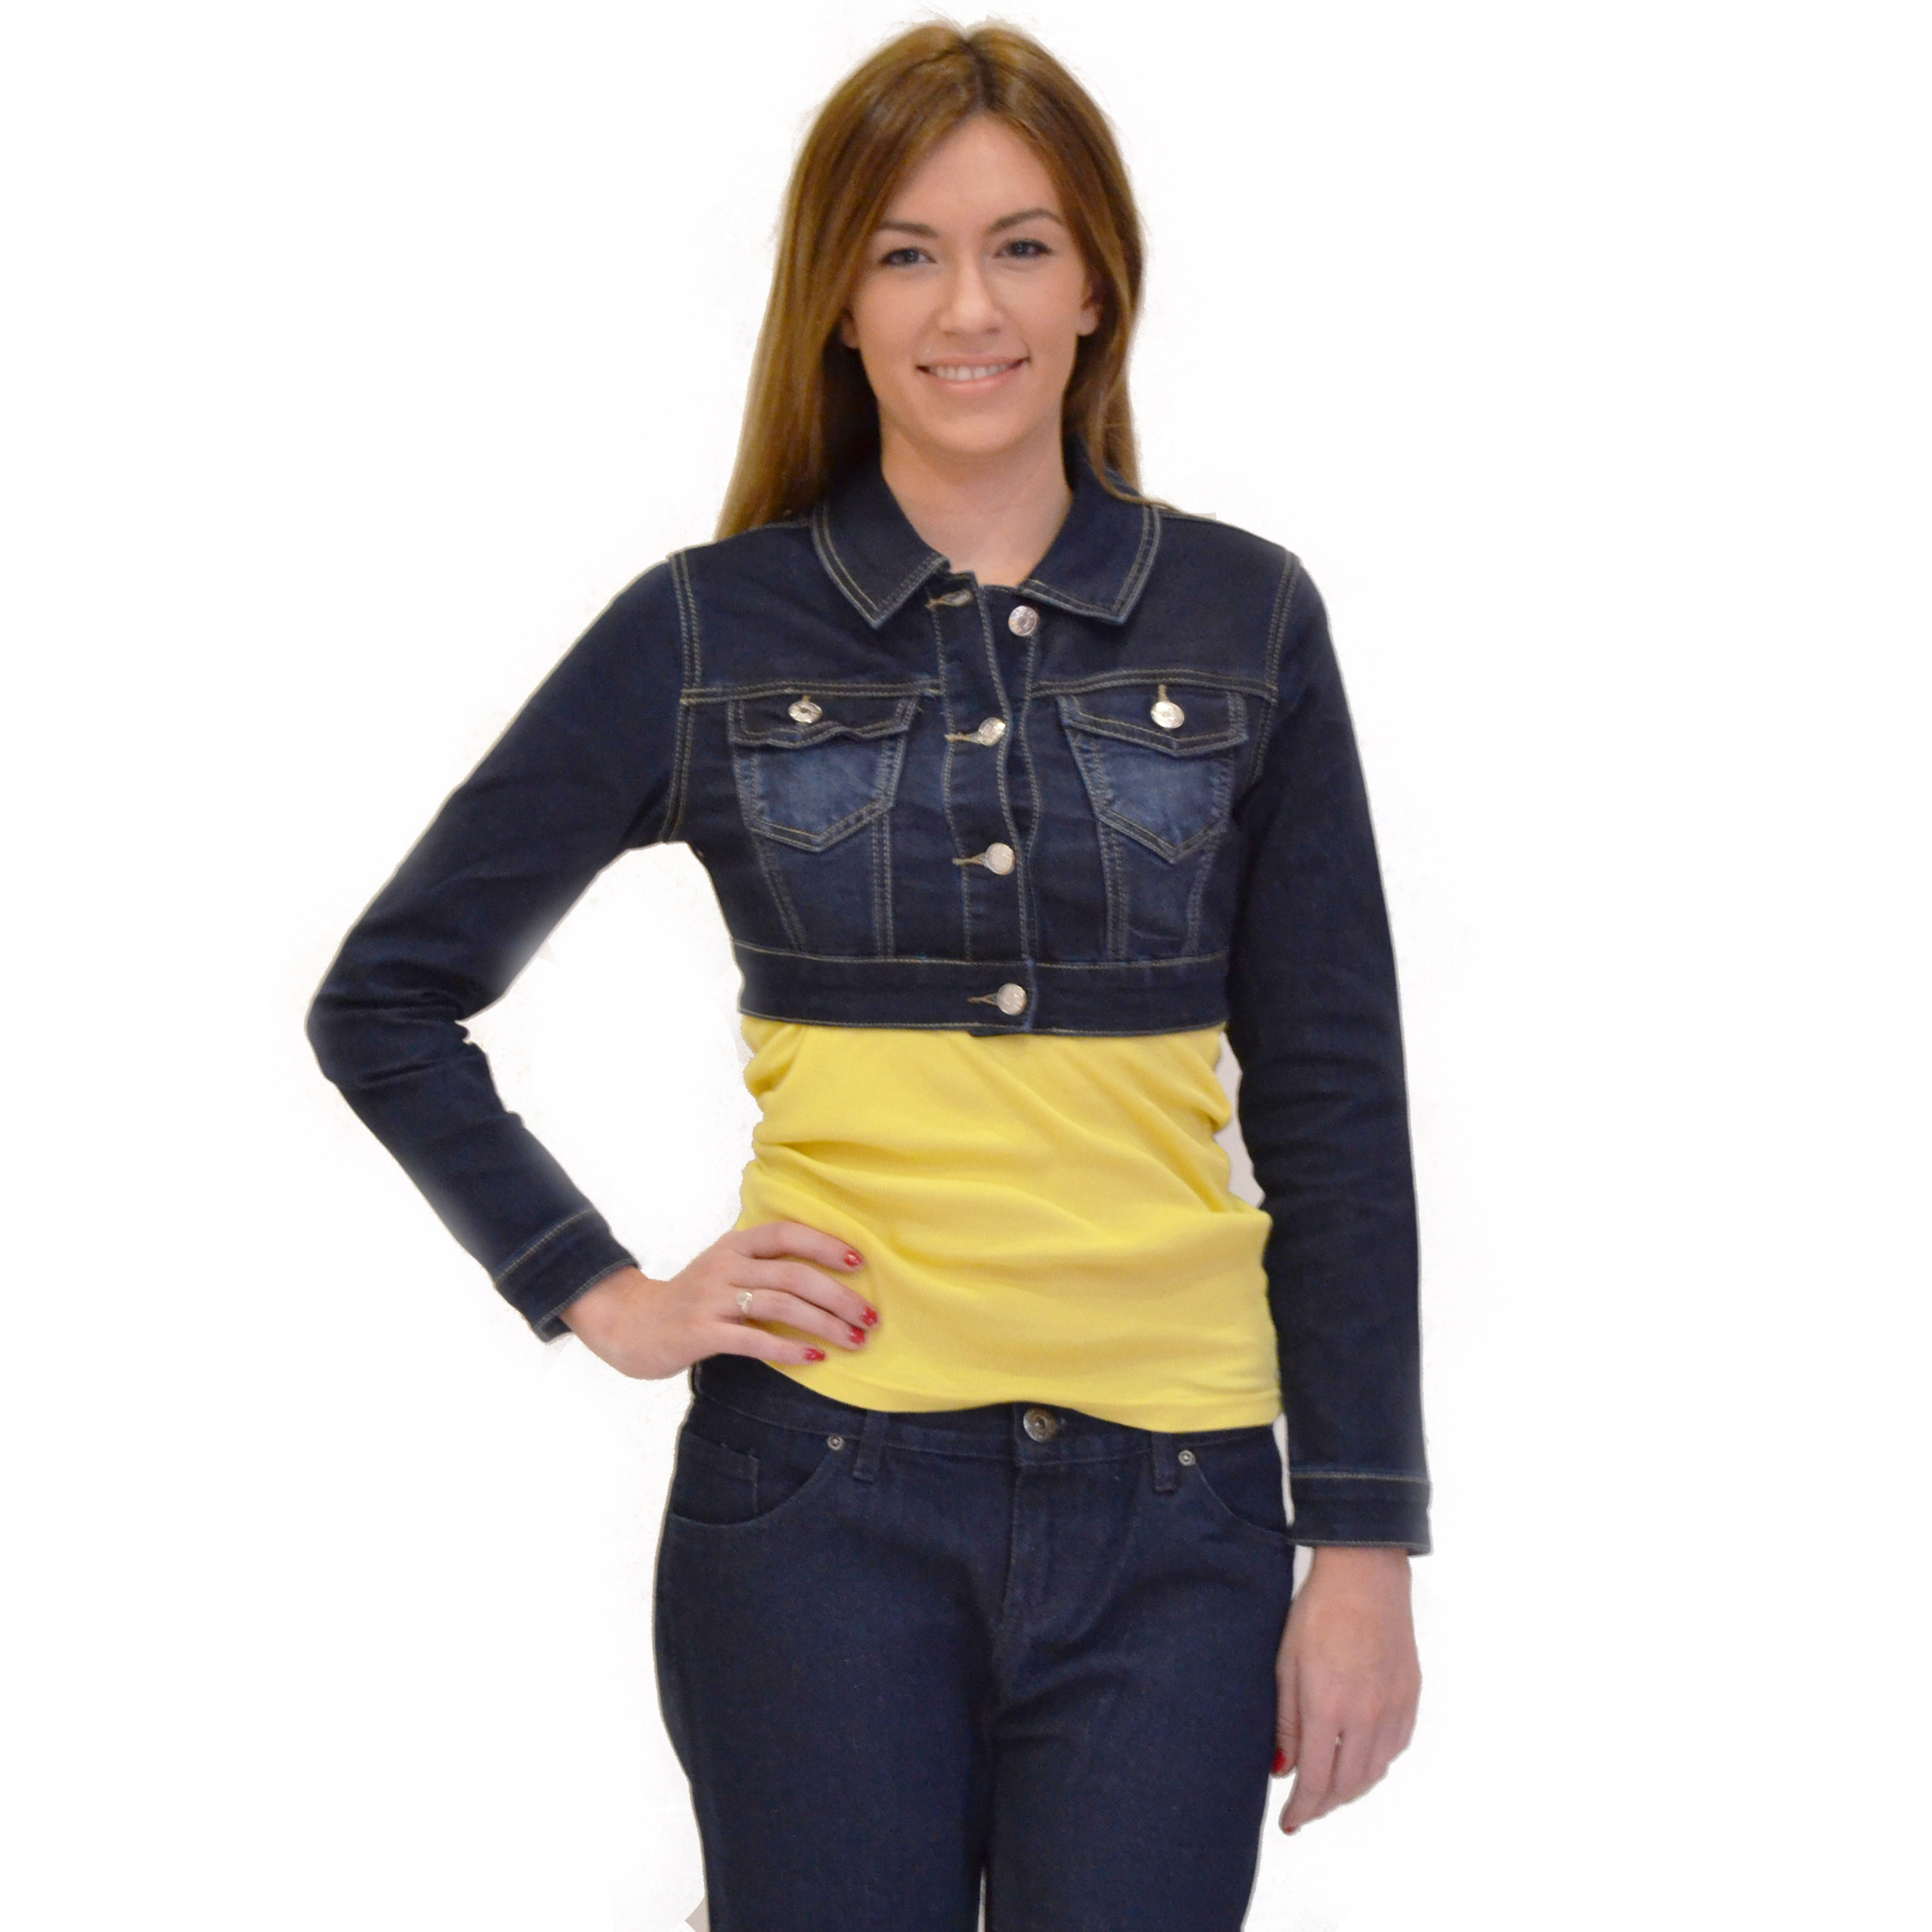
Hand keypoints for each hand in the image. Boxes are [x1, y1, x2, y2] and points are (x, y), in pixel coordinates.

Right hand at [558, 1220, 877, 1379]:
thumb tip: (824, 1273)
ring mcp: (712, 1299)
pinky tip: (815, 1358)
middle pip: (793, 1274)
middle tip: (871, 1317)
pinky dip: (789, 1349)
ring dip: (824, 1324)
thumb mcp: (724, 1268)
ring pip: (780, 1305)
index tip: (860, 1264)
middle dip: (838, 1296)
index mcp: (734, 1245)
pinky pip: (753, 1340)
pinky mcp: (701, 1332)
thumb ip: (762, 1265)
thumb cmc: (690, 1299)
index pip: (786, 1234)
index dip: (825, 1244)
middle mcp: (725, 1266)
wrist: (629, 1323)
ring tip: (855, 1340)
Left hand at [1271, 1546, 1420, 1833]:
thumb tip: (1282, 1770)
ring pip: (1374, 1772)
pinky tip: (1359, 1755)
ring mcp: (1393, 1708)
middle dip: (1324, 1804)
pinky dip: (1376, 1763)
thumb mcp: (1286, 1664)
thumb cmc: (1318, 1612)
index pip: (1316, 1781)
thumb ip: (1285, 1722)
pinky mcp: (1411, 1697)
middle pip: (1347, 1786)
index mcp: (1327, 1707)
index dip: (1302, 1809)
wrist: (1365, 1575)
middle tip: (1306, 1807)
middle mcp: (1365, 1715)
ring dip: (1350, 1787)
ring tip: (1329, 1785)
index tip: (1290, 1822)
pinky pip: (1395, 1748)